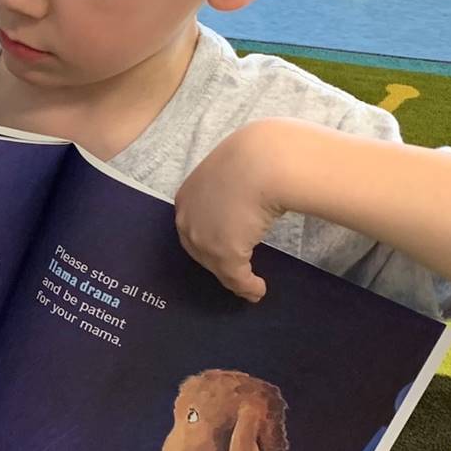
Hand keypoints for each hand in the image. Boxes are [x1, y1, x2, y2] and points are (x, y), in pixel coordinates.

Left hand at [175, 121, 296, 302]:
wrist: (264, 162)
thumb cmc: (254, 159)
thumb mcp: (234, 174)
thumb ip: (232, 190)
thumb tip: (244, 205)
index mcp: (186, 195)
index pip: (193, 224)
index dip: (206, 238)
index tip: (222, 246)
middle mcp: (188, 218)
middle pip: (200, 247)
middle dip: (215, 259)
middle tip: (232, 270)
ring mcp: (203, 237)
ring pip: (216, 262)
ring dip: (232, 275)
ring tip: (246, 285)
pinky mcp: (223, 253)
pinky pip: (234, 276)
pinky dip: (247, 287)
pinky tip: (258, 290)